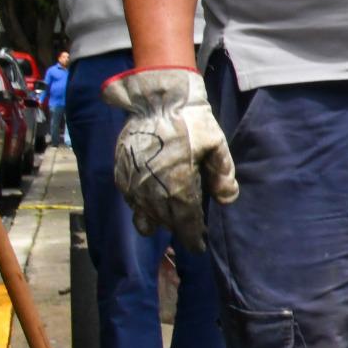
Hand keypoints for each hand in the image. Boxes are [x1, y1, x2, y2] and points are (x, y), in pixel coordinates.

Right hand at [99, 68, 236, 251]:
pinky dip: (141, 205)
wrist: (157, 100)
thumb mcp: (216, 146)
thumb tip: (227, 200)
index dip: (192, 238)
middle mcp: (152, 192)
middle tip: (189, 229)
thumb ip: (223, 175)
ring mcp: (132, 184)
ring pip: (143, 216)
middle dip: (178, 228)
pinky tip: (152, 199)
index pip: (185, 225)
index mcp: (178, 189)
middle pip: (165, 222)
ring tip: (170, 217)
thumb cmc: (191, 122)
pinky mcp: (120, 173)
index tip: (198, 246)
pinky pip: (129, 200)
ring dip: (157, 220)